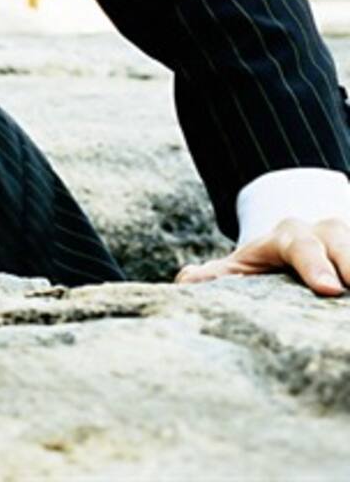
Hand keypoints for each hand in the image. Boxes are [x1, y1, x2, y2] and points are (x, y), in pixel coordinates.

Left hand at [174, 216, 348, 296]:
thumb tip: (187, 282)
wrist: (298, 241)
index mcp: (289, 236)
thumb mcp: (242, 268)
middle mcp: (327, 233)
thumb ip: (217, 277)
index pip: (300, 245)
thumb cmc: (267, 265)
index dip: (314, 264)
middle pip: (343, 239)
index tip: (328, 289)